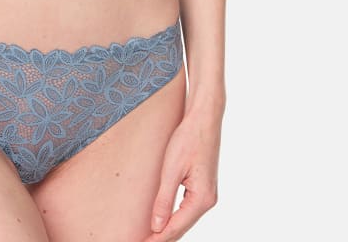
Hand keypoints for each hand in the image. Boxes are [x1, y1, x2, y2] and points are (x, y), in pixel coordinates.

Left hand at [141, 106, 221, 240]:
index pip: (176, 227)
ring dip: (167, 228)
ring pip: (184, 219)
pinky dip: (174, 217)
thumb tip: (156, 226)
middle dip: (162, 236)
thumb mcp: (172, 169)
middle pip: (182, 227)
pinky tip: (161, 219)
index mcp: (202, 198)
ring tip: (148, 235)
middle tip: (140, 241)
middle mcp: (208, 200)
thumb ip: (164, 200)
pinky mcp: (202, 186)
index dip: (157, 238)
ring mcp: (207, 194)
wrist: (204, 118)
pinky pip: (187, 209)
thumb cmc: (188, 139)